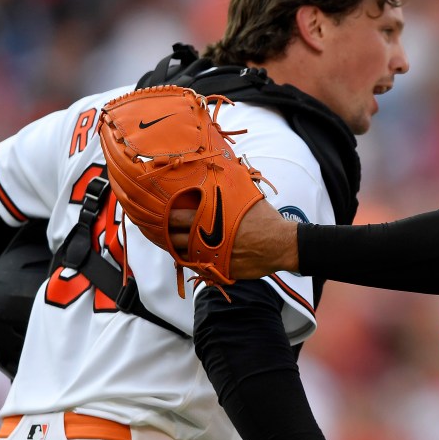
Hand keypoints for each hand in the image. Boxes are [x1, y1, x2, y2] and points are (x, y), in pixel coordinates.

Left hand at [168, 199, 298, 279]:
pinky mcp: (218, 269)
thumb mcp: (245, 196)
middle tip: (158, 227)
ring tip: (168, 240)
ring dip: (174, 247)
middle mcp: (207, 239)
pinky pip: (197, 266)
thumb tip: (220, 170)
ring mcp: (212, 256)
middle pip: (175, 236)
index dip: (166, 215)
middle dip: (165, 231)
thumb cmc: (264, 218)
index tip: (159, 211)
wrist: (280, 244)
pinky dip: (189, 259)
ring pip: (182, 253)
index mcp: (211, 218)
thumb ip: (228, 189)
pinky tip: (185, 254)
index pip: (177, 216)